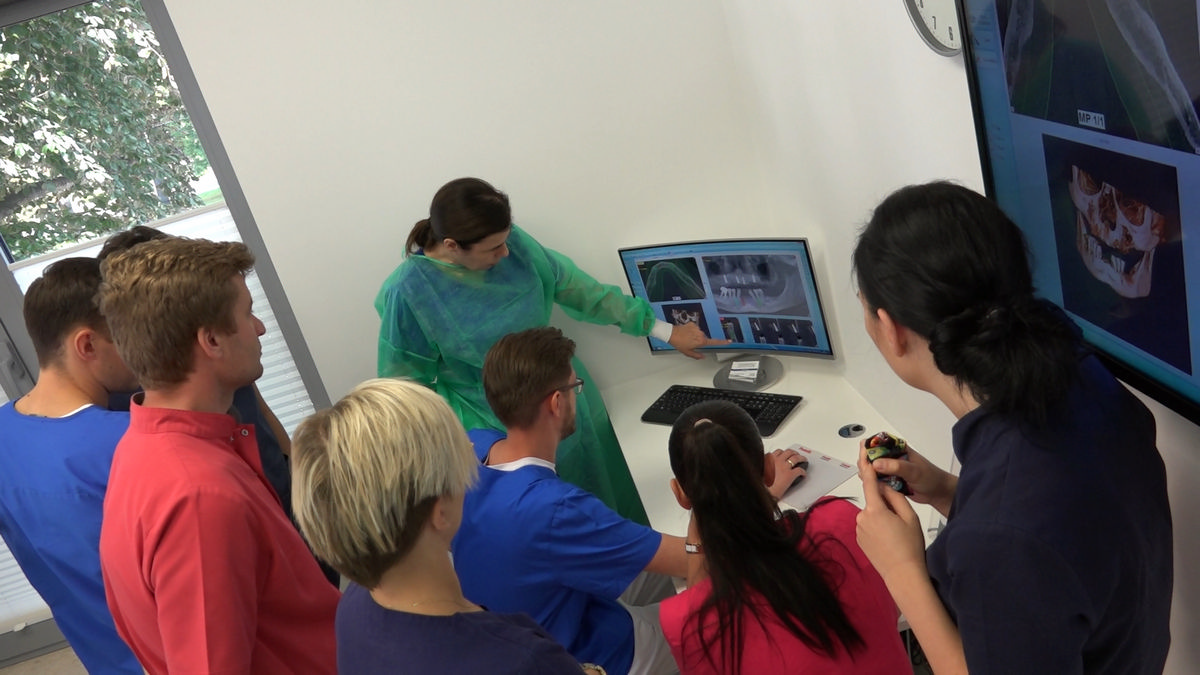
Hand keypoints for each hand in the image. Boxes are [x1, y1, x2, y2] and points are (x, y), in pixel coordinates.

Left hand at [667, 322, 730, 358]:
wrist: (671, 333)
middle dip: (699, 341)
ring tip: (686, 338)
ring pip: (699, 333)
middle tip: (690, 343)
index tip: (729, 341)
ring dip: (694, 336)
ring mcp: (697, 328)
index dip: (723, 342)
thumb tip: (702, 356)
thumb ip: (697, 355)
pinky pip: (694, 328)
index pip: (715, 342)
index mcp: (701, 341)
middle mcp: (700, 334)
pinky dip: (691, 331)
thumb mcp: (687, 352)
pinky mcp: (693, 324)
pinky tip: (686, 333)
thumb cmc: (679, 343)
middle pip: (704, 338)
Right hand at [767, 448, 807, 499]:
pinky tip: (803, 474)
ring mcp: (784, 467)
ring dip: (801, 458)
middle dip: (794, 453)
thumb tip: (770, 467)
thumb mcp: (761, 470)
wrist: (764, 492)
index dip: (784, 452)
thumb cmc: (762, 484)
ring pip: (796, 458)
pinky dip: (803, 471)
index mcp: (769, 459)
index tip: (786, 454)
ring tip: (804, 460)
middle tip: (796, 455)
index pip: (778, 451)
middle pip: (789, 452)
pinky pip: (800, 470)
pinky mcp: (790, 475)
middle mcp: (777, 460)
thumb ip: (766, 466)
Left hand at [855, 459, 927, 584]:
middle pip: (874, 502)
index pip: (869, 483)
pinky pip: (868, 527)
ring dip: (881, 518)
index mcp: (875, 509)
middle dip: (885, 505)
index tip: (864, 456)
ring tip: (896, 534)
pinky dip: (877, 529)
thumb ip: (896, 497)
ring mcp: (859, 530)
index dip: (867, 468)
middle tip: (901, 521)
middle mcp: (862, 518)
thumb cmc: (910, 545)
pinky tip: (888, 541)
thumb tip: (884, 487)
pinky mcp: (859, 540)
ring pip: (872, 515)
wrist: (902, 574)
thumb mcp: (909, 516)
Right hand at [859, 440, 956, 516]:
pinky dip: (874, 483)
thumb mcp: (914, 470)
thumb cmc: (931, 477)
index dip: (869, 448)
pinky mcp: (891, 481)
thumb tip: (877, 463)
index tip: (862, 455)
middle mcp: (892, 458)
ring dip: (868, 473)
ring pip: (874, 469)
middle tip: (863, 469)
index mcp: (898, 449)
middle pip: (873, 456)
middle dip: (866, 462)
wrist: (938, 493)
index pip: (878, 443)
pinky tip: (870, 486)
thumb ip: (896, 466)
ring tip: (865, 478)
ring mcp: (891, 470)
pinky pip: (878, 481)